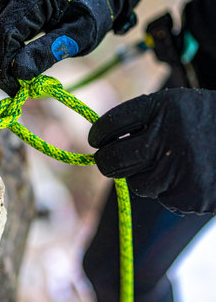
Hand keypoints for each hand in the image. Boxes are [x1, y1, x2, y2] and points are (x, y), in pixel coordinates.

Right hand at [0, 0, 116, 95]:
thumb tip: (17, 73)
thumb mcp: (78, 37)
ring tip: (16, 75)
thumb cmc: (93, 12)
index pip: (3, 33)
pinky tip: (15, 59)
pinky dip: (0, 44)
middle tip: (14, 86)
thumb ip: (47, 52)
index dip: (2, 64)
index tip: (13, 89)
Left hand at [89, 88, 215, 213]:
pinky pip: (163, 197)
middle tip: (106, 160)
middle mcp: (168, 138)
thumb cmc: (205, 119)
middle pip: (113, 160)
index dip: (98, 134)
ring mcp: (179, 170)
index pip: (111, 124)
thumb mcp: (175, 104)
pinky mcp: (191, 195)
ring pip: (137, 184)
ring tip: (168, 162)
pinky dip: (168, 189)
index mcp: (161, 108)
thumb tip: (104, 141)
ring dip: (143, 175)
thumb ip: (142, 118)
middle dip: (105, 161)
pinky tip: (188, 174)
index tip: (96, 140)